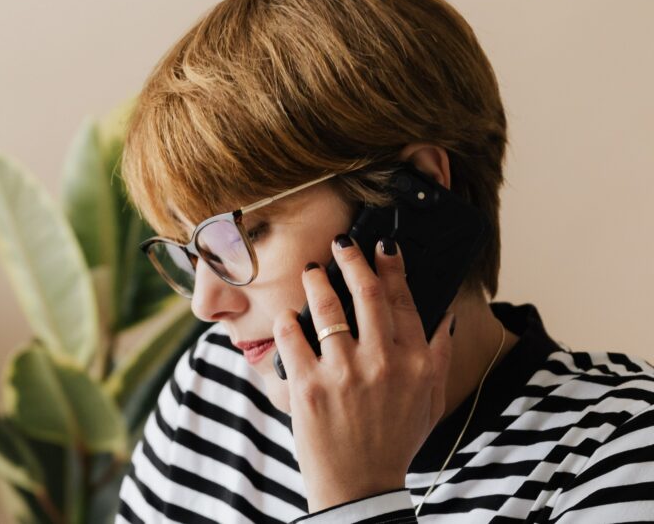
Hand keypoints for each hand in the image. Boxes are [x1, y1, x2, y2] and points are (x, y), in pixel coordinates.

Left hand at [271, 234, 454, 512]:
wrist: (360, 487)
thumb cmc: (394, 442)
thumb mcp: (431, 401)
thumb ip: (439, 357)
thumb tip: (444, 317)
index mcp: (415, 363)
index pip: (403, 300)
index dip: (392, 266)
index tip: (384, 244)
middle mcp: (382, 362)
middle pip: (366, 293)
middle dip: (352, 259)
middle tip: (341, 243)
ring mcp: (343, 373)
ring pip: (327, 308)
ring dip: (317, 281)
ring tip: (310, 271)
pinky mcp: (308, 386)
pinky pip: (292, 336)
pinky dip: (287, 320)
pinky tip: (287, 314)